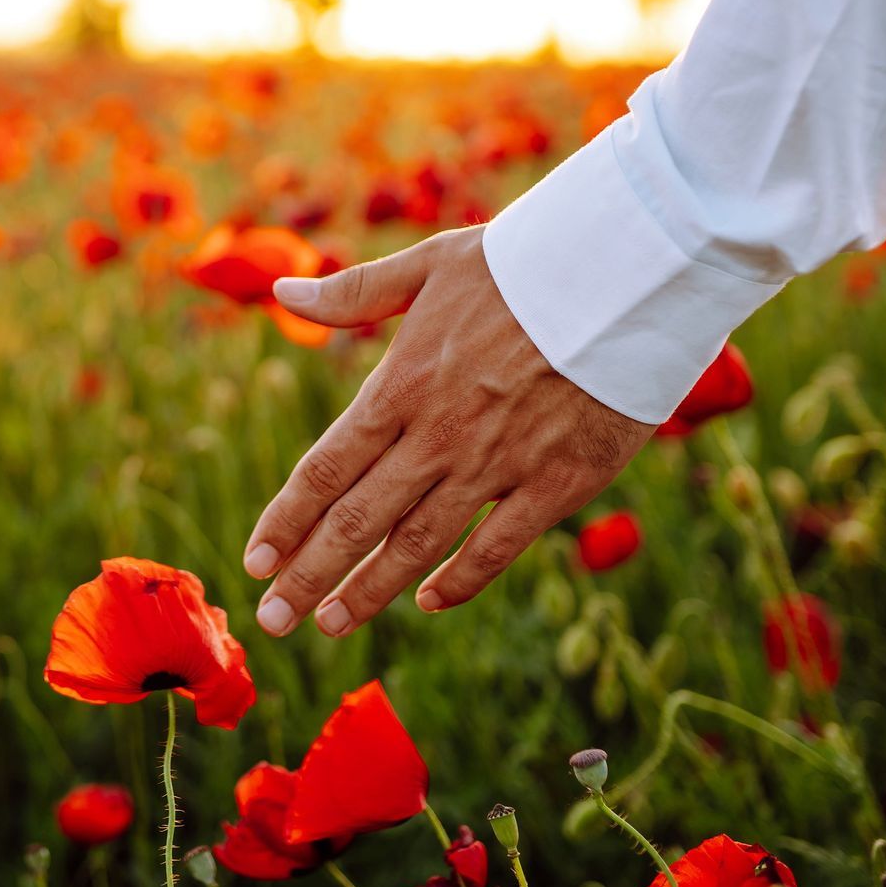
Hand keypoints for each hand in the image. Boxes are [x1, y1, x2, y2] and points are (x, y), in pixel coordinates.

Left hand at [243, 226, 654, 636]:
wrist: (631, 278)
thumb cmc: (527, 263)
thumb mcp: (431, 264)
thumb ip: (355, 292)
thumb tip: (283, 291)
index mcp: (402, 384)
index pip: (325, 467)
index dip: (286, 519)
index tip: (254, 561)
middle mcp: (440, 434)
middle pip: (359, 519)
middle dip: (309, 573)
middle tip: (273, 619)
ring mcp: (498, 464)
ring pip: (418, 544)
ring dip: (368, 590)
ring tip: (328, 623)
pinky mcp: (556, 483)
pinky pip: (496, 548)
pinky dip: (458, 582)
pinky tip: (426, 603)